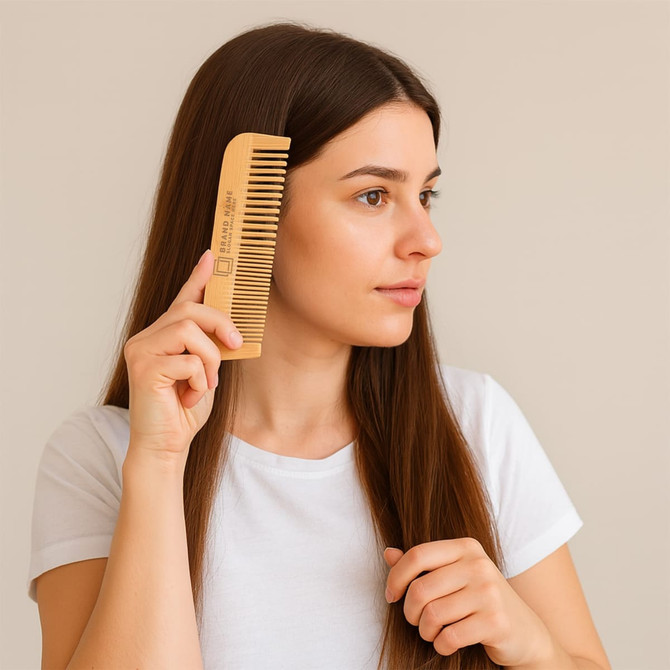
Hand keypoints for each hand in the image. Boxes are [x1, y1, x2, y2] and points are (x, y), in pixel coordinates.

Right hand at [123, 250, 241, 461]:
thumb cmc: (184, 409)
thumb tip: (227, 325)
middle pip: (188, 309)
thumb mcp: (204, 370)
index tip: (213, 255)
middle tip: (237, 345)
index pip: (181, 299)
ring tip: (208, 382)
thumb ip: (209, 346)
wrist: (166, 446)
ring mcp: (141, 351)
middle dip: (220, 323)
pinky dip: (200, 379)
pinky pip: (187, 360)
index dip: (198, 277)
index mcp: (161, 336)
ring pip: (188, 330)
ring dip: (210, 358)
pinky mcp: (143, 369)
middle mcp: (145, 338)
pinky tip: (191, 395)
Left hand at [383, 538, 552, 666]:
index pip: (417, 555)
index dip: (396, 577)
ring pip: (433, 614)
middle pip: (420, 588)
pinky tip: (447, 643)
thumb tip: (388, 553)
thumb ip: (422, 564)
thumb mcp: (453, 575)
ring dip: (425, 630)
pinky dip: (441, 644)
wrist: (525, 632)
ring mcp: (489, 593)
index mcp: (466, 547)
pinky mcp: (496, 622)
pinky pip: (450, 636)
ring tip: (432, 632)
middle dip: (409, 611)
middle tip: (415, 620)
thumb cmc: (480, 600)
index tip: (391, 595)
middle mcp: (478, 565)